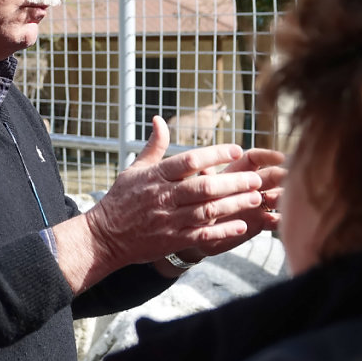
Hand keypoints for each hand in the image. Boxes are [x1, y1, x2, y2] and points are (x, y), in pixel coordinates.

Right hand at [83, 116, 265, 269]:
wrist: (105, 236)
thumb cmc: (121, 199)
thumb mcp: (134, 169)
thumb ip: (153, 146)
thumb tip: (159, 119)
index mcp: (156, 176)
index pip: (189, 160)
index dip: (214, 154)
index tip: (236, 150)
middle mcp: (163, 197)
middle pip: (203, 187)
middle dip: (233, 182)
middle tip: (256, 178)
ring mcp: (168, 220)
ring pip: (207, 211)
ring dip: (234, 204)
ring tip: (256, 197)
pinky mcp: (172, 240)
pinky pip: (202, 236)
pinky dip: (223, 231)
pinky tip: (242, 226)